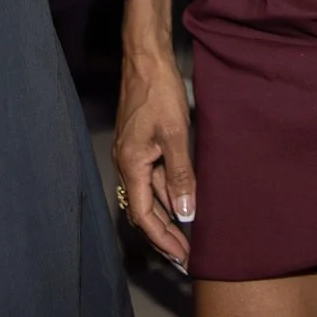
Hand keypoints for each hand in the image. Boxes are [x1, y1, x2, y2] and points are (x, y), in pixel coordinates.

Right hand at [114, 48, 195, 268]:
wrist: (146, 60)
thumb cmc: (158, 92)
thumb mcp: (174, 135)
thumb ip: (181, 176)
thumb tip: (186, 213)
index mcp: (131, 164)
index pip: (143, 215)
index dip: (162, 239)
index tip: (181, 257)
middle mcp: (127, 164)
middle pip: (144, 210)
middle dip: (165, 235)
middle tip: (186, 256)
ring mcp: (133, 154)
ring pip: (150, 195)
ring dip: (168, 216)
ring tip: (189, 236)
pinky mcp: (141, 145)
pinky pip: (153, 178)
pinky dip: (168, 194)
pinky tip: (185, 201)